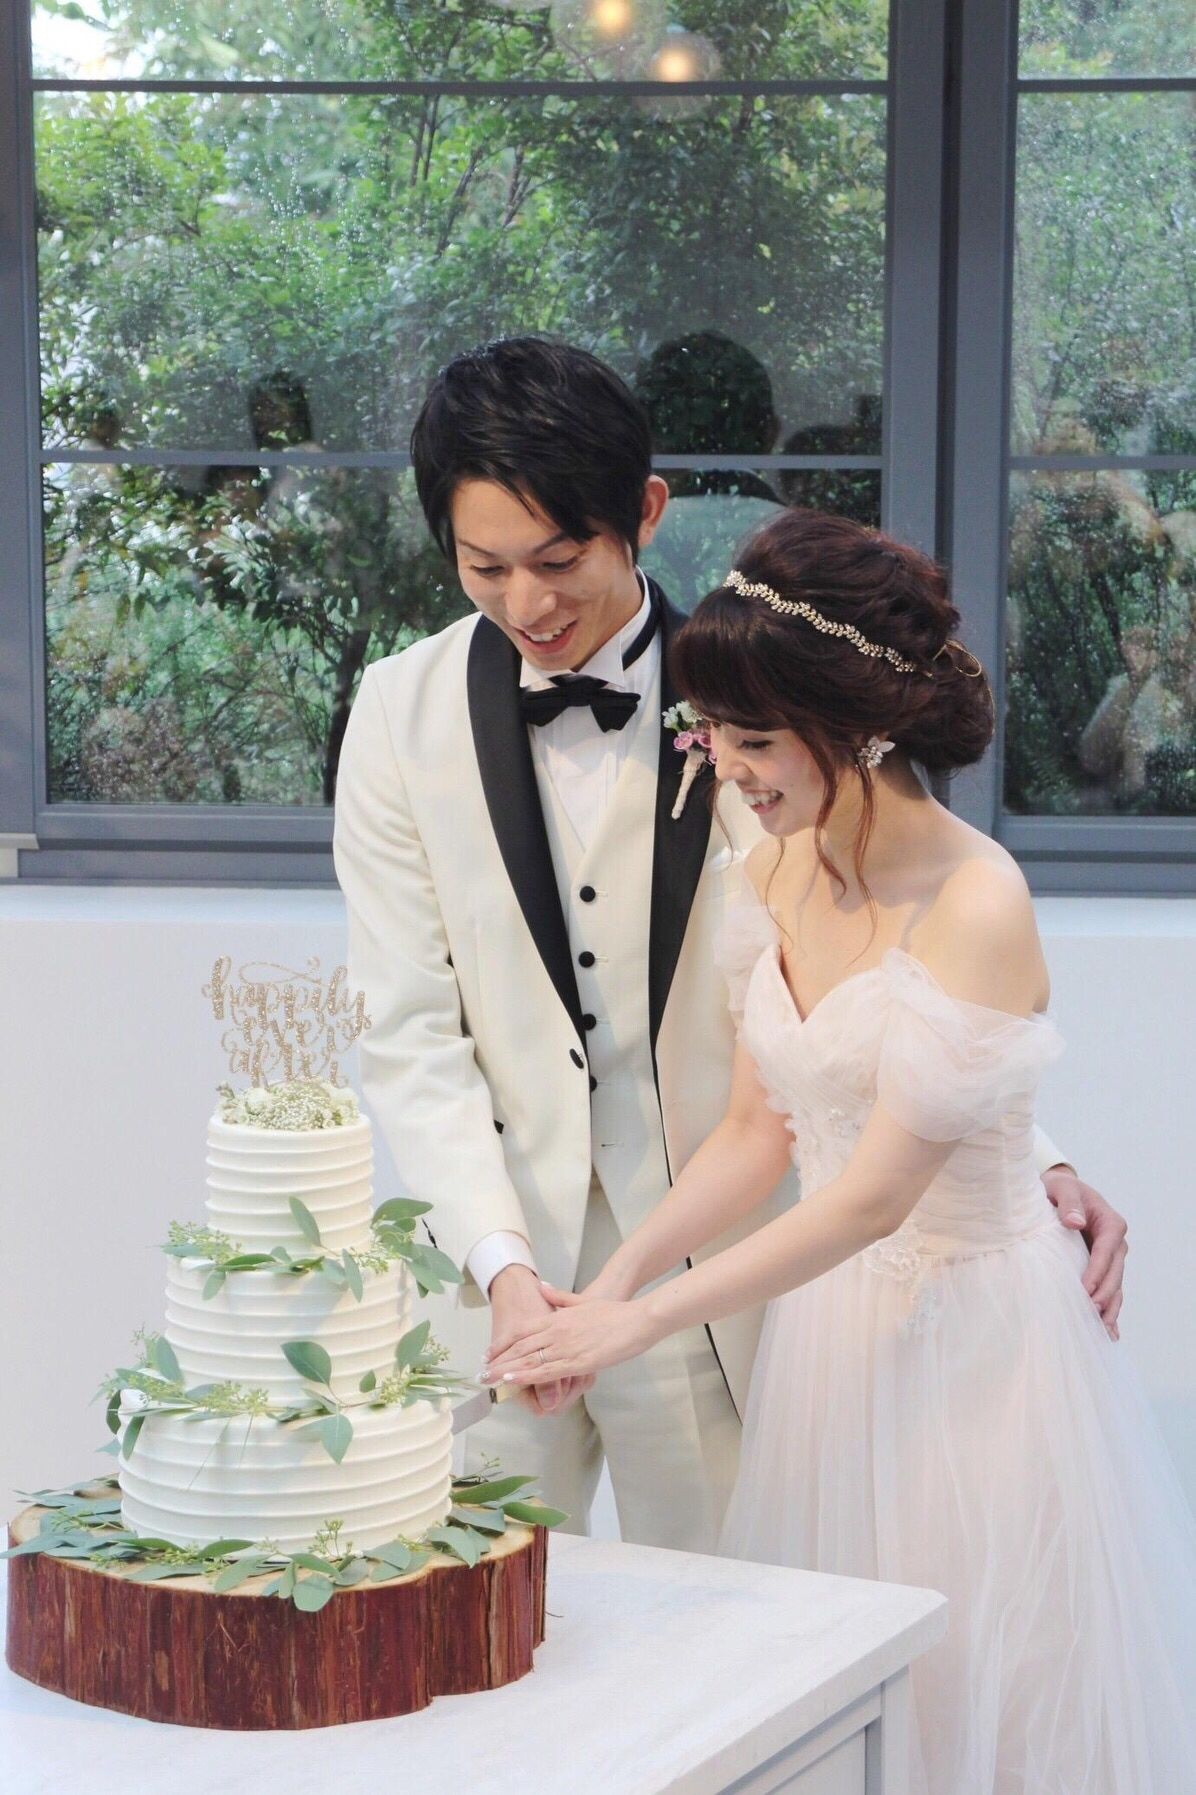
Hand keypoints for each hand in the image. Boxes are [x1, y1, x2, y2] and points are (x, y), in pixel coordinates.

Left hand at [482, 1286, 660, 1386]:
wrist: (637, 1319)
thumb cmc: (613, 1312)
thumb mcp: (582, 1301)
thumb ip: (560, 1297)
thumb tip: (542, 1286)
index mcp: (558, 1318)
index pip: (523, 1331)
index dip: (504, 1343)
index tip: (489, 1353)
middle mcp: (557, 1332)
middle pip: (521, 1347)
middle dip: (499, 1360)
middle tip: (481, 1371)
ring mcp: (567, 1347)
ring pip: (530, 1359)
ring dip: (507, 1369)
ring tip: (488, 1378)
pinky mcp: (579, 1362)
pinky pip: (548, 1371)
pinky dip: (527, 1375)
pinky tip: (513, 1379)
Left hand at [1043, 1167, 1127, 1340]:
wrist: (1060, 1192)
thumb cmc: (1060, 1188)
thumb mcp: (1063, 1187)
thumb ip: (1069, 1202)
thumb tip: (1074, 1222)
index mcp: (1110, 1223)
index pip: (1107, 1251)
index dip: (1098, 1271)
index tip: (1086, 1290)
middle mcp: (1116, 1243)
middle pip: (1114, 1273)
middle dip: (1104, 1295)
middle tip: (1089, 1313)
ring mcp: (1112, 1259)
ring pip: (1115, 1287)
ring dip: (1109, 1308)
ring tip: (1101, 1331)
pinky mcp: (1103, 1269)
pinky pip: (1109, 1292)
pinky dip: (1109, 1311)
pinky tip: (1108, 1334)